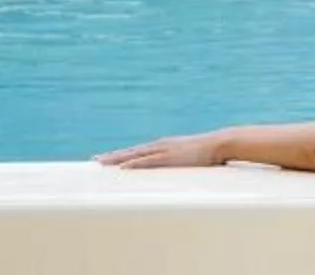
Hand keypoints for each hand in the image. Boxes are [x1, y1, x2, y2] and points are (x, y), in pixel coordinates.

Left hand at [97, 135, 216, 168]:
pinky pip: (147, 162)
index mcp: (163, 146)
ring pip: (134, 155)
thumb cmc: (207, 153)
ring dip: (117, 159)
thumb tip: (175, 170)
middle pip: (130, 152)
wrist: (220, 143)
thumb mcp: (188, 158)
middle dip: (112, 157)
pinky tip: (123, 168)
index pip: (136, 152)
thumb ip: (178, 163)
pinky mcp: (169, 158)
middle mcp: (159, 146)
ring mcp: (163, 150)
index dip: (121, 156)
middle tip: (95, 161)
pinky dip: (134, 164)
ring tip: (101, 163)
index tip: (106, 159)